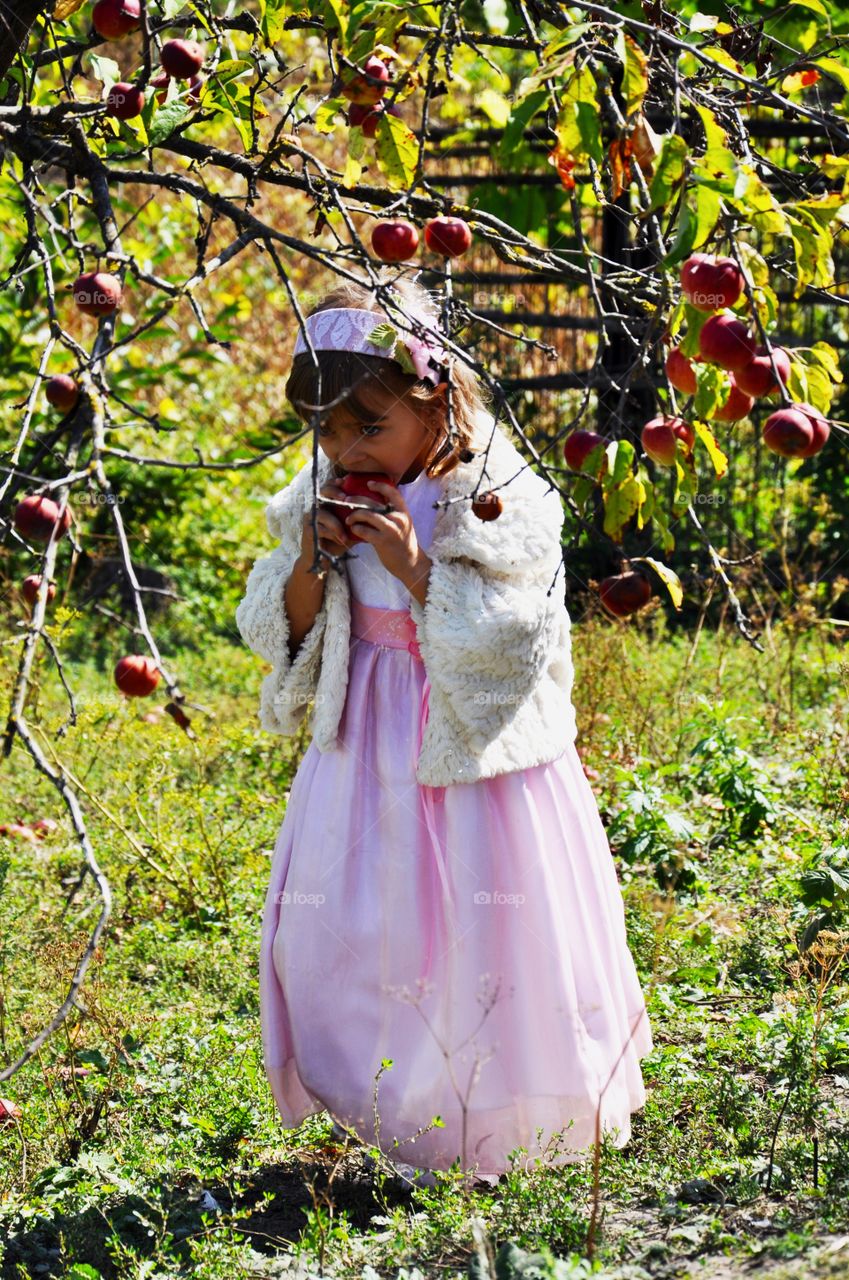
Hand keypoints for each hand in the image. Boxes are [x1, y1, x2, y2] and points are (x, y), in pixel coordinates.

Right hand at [300, 481, 382, 562]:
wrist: (324, 559)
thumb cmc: (339, 541)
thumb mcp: (352, 528)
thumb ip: (361, 519)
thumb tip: (381, 511)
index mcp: (326, 504)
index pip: (329, 487)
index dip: (335, 482)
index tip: (344, 481)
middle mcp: (316, 508)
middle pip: (321, 493)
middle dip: (333, 492)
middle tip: (344, 497)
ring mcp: (310, 519)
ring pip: (321, 513)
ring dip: (335, 522)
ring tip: (346, 530)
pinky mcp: (308, 532)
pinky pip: (320, 529)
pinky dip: (332, 534)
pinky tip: (341, 540)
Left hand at [343, 480, 429, 594]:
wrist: (411, 564)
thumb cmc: (403, 544)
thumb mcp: (403, 525)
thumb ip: (393, 514)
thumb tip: (374, 504)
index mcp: (404, 512)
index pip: (392, 492)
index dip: (380, 486)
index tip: (369, 484)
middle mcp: (398, 518)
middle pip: (373, 502)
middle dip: (356, 499)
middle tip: (346, 500)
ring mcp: (391, 530)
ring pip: (367, 515)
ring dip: (354, 515)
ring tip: (348, 519)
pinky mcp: (382, 541)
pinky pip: (364, 531)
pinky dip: (356, 529)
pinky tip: (353, 530)